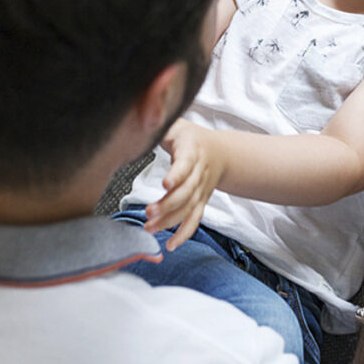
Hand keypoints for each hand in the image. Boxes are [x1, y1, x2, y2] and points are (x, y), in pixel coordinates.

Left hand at [147, 118, 224, 250]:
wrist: (220, 153)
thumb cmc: (190, 137)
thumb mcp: (176, 124)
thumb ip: (159, 121)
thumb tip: (143, 118)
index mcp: (192, 150)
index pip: (186, 164)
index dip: (177, 174)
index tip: (165, 184)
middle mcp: (200, 172)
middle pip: (187, 191)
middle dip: (168, 204)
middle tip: (149, 213)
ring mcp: (202, 190)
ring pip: (189, 208)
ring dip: (171, 221)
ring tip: (149, 229)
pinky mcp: (200, 202)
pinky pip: (194, 220)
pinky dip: (184, 234)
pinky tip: (170, 245)